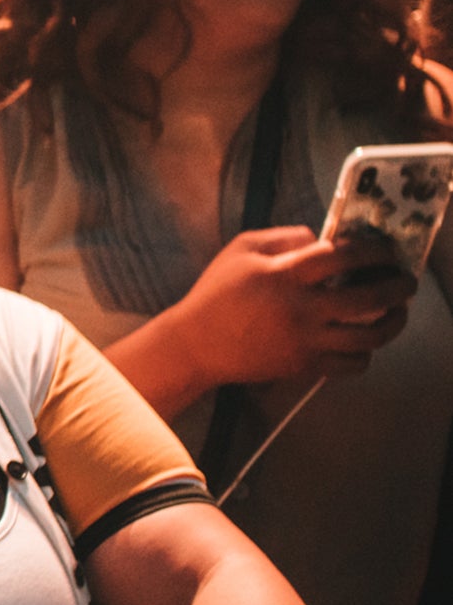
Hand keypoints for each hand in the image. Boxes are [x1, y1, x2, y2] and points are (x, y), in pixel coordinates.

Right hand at [173, 226, 415, 388]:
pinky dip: (367, 352)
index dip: (373, 250)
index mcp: (283, 274)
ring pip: (370, 336)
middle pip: (369, 297)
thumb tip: (322, 238)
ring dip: (394, 322)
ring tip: (397, 313)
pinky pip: (353, 363)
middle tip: (407, 280)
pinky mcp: (305, 366)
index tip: (386, 249)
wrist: (197, 343)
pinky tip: (364, 341)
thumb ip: (283, 237)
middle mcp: (300, 308)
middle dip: (398, 285)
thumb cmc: (217, 292)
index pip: (343, 255)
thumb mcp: (240, 249)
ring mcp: (305, 341)